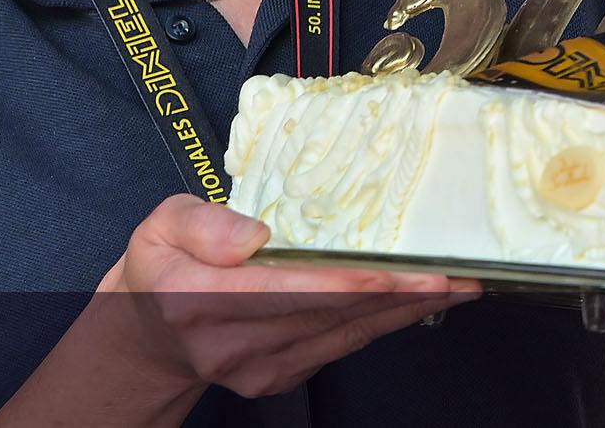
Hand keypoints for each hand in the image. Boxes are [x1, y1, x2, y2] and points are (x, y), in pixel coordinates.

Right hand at [100, 194, 476, 400]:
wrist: (148, 333)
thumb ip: (203, 223)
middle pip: (328, 316)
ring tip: (455, 286)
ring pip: (342, 336)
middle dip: (398, 295)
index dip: (346, 283)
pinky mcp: (276, 380)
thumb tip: (256, 234)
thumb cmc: (162, 265)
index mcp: (199, 298)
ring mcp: (256, 369)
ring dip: (402, 311)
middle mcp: (231, 343)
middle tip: (455, 274)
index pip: (285, 291)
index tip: (396, 271)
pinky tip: (415, 303)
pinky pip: (338, 348)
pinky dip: (381, 324)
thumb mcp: (161, 223)